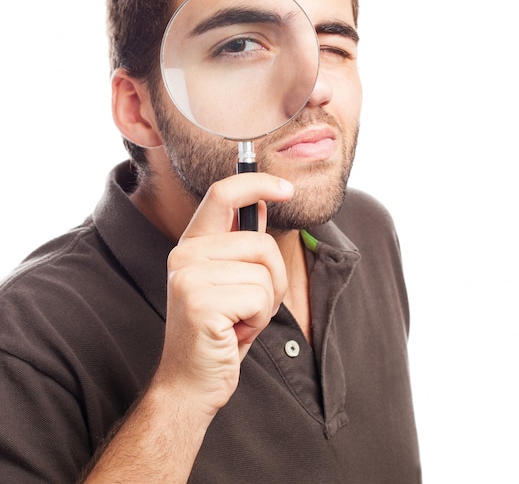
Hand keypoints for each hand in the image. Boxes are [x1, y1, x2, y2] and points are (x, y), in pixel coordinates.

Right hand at [152, 173, 293, 420]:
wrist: (191, 382)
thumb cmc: (219, 330)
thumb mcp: (233, 280)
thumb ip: (243, 243)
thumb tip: (263, 204)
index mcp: (192, 244)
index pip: (221, 194)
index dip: (257, 183)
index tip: (286, 189)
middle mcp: (185, 254)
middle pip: (261, 243)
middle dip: (274, 279)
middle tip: (253, 307)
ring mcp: (189, 277)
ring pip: (265, 272)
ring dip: (266, 304)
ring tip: (240, 320)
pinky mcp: (200, 302)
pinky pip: (259, 297)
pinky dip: (259, 320)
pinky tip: (235, 333)